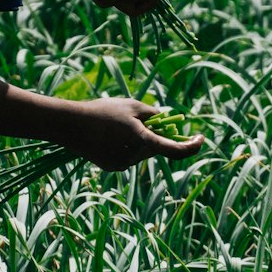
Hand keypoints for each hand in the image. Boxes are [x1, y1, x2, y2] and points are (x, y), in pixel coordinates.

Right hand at [67, 97, 204, 170]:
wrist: (70, 125)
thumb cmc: (102, 111)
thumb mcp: (131, 105)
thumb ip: (152, 114)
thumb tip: (164, 121)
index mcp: (143, 142)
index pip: (175, 150)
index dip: (192, 146)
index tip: (201, 138)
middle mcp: (135, 158)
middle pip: (155, 148)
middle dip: (155, 135)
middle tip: (144, 119)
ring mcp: (122, 164)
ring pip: (140, 152)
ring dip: (138, 140)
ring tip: (116, 123)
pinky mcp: (111, 166)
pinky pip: (127, 156)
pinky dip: (125, 146)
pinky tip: (107, 135)